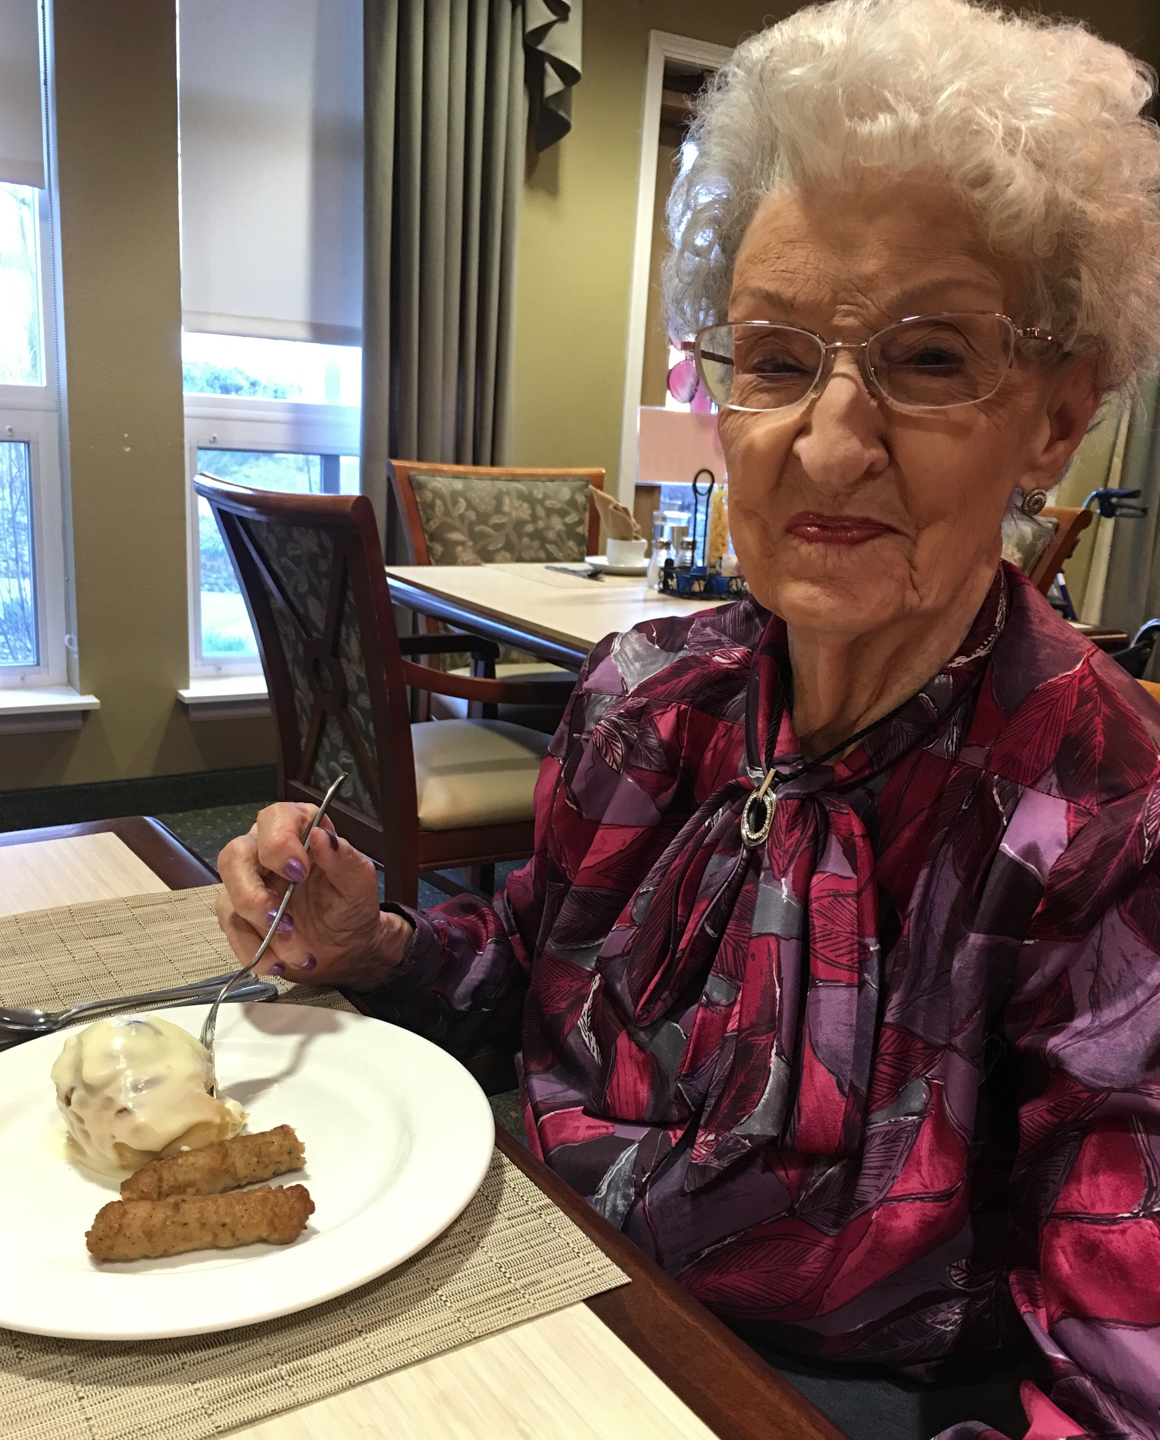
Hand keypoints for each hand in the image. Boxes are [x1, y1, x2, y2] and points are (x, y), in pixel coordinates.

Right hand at [215, 802, 410, 988]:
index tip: (299, 873)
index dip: (278, 843)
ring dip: (262, 930)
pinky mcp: (239, 914)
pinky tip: (278, 962)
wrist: (346, 950)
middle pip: (235, 855)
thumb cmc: (352, 908)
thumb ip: (344, 859)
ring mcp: (248, 883)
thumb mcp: (359, 885)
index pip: (275, 818)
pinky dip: (253, 950)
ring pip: (228, 896)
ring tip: (298, 952)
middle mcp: (265, 851)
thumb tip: (322, 836)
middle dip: (255, 894)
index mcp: (299, 830)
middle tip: (285, 920)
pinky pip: (230, 928)